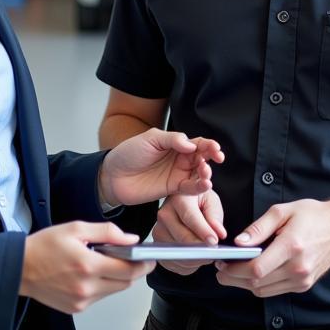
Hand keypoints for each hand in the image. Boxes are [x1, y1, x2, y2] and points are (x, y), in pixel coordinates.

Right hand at [18, 221, 154, 314]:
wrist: (18, 269)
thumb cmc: (43, 246)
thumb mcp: (76, 228)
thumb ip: (107, 232)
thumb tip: (130, 239)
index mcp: (87, 265)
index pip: (128, 270)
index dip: (143, 264)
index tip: (150, 258)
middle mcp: (85, 287)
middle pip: (124, 283)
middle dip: (133, 271)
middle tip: (135, 259)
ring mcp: (81, 301)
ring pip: (113, 291)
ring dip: (117, 278)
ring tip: (106, 262)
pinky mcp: (76, 309)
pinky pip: (99, 297)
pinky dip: (102, 286)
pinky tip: (92, 273)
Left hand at [98, 128, 223, 206]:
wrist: (113, 175)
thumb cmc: (129, 153)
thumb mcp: (150, 139)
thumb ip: (172, 139)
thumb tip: (192, 144)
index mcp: (176, 144)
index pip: (198, 143)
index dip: (209, 145)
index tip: (215, 148)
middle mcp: (180, 159)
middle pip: (202, 158)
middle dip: (211, 158)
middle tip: (216, 159)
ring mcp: (177, 174)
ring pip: (199, 174)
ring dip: (207, 173)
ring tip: (207, 174)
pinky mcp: (173, 189)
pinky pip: (190, 188)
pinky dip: (199, 187)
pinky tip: (205, 184)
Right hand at [152, 190, 225, 275]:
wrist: (183, 204)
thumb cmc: (197, 201)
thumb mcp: (210, 201)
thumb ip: (215, 216)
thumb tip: (218, 233)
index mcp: (178, 198)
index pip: (189, 217)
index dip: (202, 231)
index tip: (214, 241)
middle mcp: (164, 215)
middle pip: (183, 239)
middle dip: (201, 248)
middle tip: (215, 252)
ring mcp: (159, 232)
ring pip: (178, 253)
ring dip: (196, 258)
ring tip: (206, 252)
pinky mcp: (158, 247)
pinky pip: (174, 263)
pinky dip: (188, 265)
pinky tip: (195, 256)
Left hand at [215, 198, 329, 298]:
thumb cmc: (312, 216)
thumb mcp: (282, 211)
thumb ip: (258, 227)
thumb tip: (239, 242)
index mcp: (291, 246)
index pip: (256, 268)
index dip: (234, 270)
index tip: (221, 264)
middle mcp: (298, 268)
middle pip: (257, 283)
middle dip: (234, 278)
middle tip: (221, 270)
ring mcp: (302, 280)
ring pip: (264, 291)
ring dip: (245, 284)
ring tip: (233, 271)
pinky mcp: (303, 285)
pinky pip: (275, 290)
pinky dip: (260, 284)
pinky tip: (252, 273)